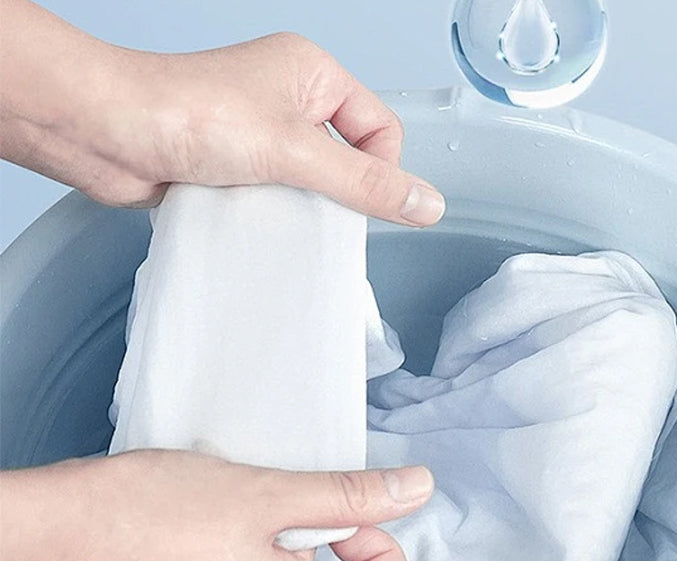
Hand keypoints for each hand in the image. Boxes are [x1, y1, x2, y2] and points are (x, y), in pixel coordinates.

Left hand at [0, 1, 444, 225]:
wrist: (106, 134)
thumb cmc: (189, 114)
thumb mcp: (294, 151)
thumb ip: (364, 183)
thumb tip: (427, 205)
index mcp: (313, 75)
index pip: (381, 130)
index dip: (379, 172)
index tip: (358, 204)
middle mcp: (289, 101)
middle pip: (348, 162)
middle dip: (337, 196)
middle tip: (312, 210)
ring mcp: (259, 135)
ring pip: (311, 186)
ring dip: (301, 211)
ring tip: (277, 215)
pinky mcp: (235, 168)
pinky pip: (277, 200)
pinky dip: (274, 219)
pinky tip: (258, 227)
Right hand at [0, 450, 433, 560]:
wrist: (57, 536)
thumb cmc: (154, 513)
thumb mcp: (270, 492)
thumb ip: (350, 497)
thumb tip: (417, 489)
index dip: (386, 557)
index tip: (351, 522)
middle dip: (323, 545)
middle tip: (279, 503)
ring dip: (277, 550)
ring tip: (233, 513)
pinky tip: (202, 533)